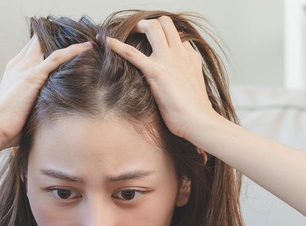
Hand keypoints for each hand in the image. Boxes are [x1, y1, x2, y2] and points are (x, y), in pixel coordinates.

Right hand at [0, 36, 91, 151]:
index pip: (31, 50)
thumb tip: (49, 108)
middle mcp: (18, 65)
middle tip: (78, 38)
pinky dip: (73, 50)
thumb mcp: (21, 106)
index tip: (65, 45)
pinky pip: (56, 57)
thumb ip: (33, 99)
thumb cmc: (8, 125)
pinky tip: (87, 47)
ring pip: (46, 45)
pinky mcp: (33, 76)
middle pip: (37, 42)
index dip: (46, 45)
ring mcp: (25, 68)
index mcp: (14, 70)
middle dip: (54, 38)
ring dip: (66, 41)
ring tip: (87, 39)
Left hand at [106, 17, 220, 142]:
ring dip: (138, 26)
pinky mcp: (156, 72)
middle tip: (138, 31)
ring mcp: (169, 60)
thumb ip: (185, 76)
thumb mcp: (193, 87)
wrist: (199, 122)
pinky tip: (106, 42)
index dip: (164, 36)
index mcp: (190, 58)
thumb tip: (175, 82)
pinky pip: (132, 53)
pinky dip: (117, 45)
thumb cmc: (195, 112)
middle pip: (166, 23)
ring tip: (127, 31)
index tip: (153, 42)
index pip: (176, 36)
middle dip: (150, 23)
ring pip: (153, 28)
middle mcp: (180, 54)